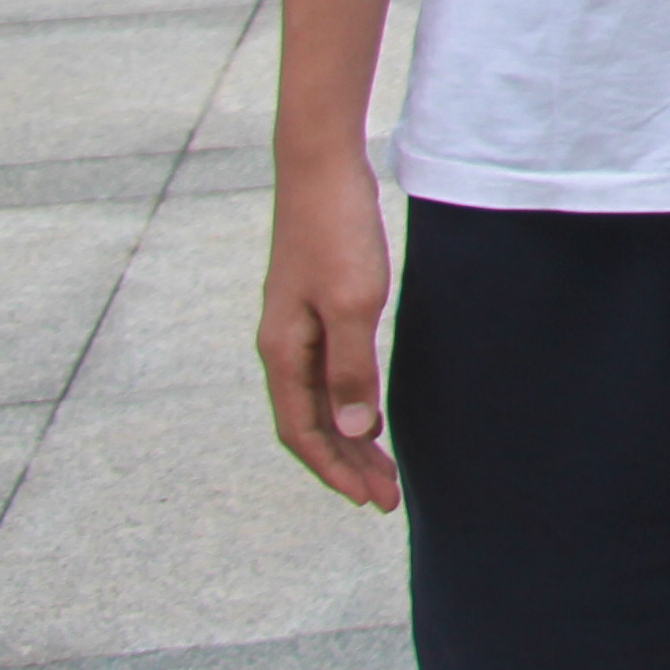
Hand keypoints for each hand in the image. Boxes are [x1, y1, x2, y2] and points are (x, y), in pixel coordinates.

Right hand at [258, 150, 400, 509]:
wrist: (322, 169)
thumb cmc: (337, 233)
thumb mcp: (353, 304)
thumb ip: (351, 368)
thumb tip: (355, 429)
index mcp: (284, 353)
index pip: (304, 433)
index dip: (336, 470)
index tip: (369, 500)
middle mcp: (282, 348)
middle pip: (312, 424)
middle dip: (347, 464)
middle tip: (387, 498)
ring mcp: (296, 329)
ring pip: (319, 402)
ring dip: (350, 438)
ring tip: (384, 470)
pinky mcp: (315, 309)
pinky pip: (327, 375)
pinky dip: (348, 403)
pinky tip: (372, 413)